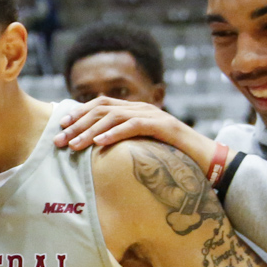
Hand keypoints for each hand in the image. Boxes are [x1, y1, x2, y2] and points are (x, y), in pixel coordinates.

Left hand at [52, 98, 216, 173]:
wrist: (208, 161)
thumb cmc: (172, 158)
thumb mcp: (141, 150)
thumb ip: (122, 146)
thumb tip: (94, 154)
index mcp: (134, 111)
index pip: (100, 105)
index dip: (78, 114)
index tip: (60, 127)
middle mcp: (141, 108)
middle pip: (101, 108)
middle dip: (77, 124)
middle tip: (58, 140)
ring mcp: (153, 115)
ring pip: (113, 116)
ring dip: (90, 131)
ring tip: (74, 145)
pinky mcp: (163, 126)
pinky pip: (134, 126)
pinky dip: (114, 133)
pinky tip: (100, 142)